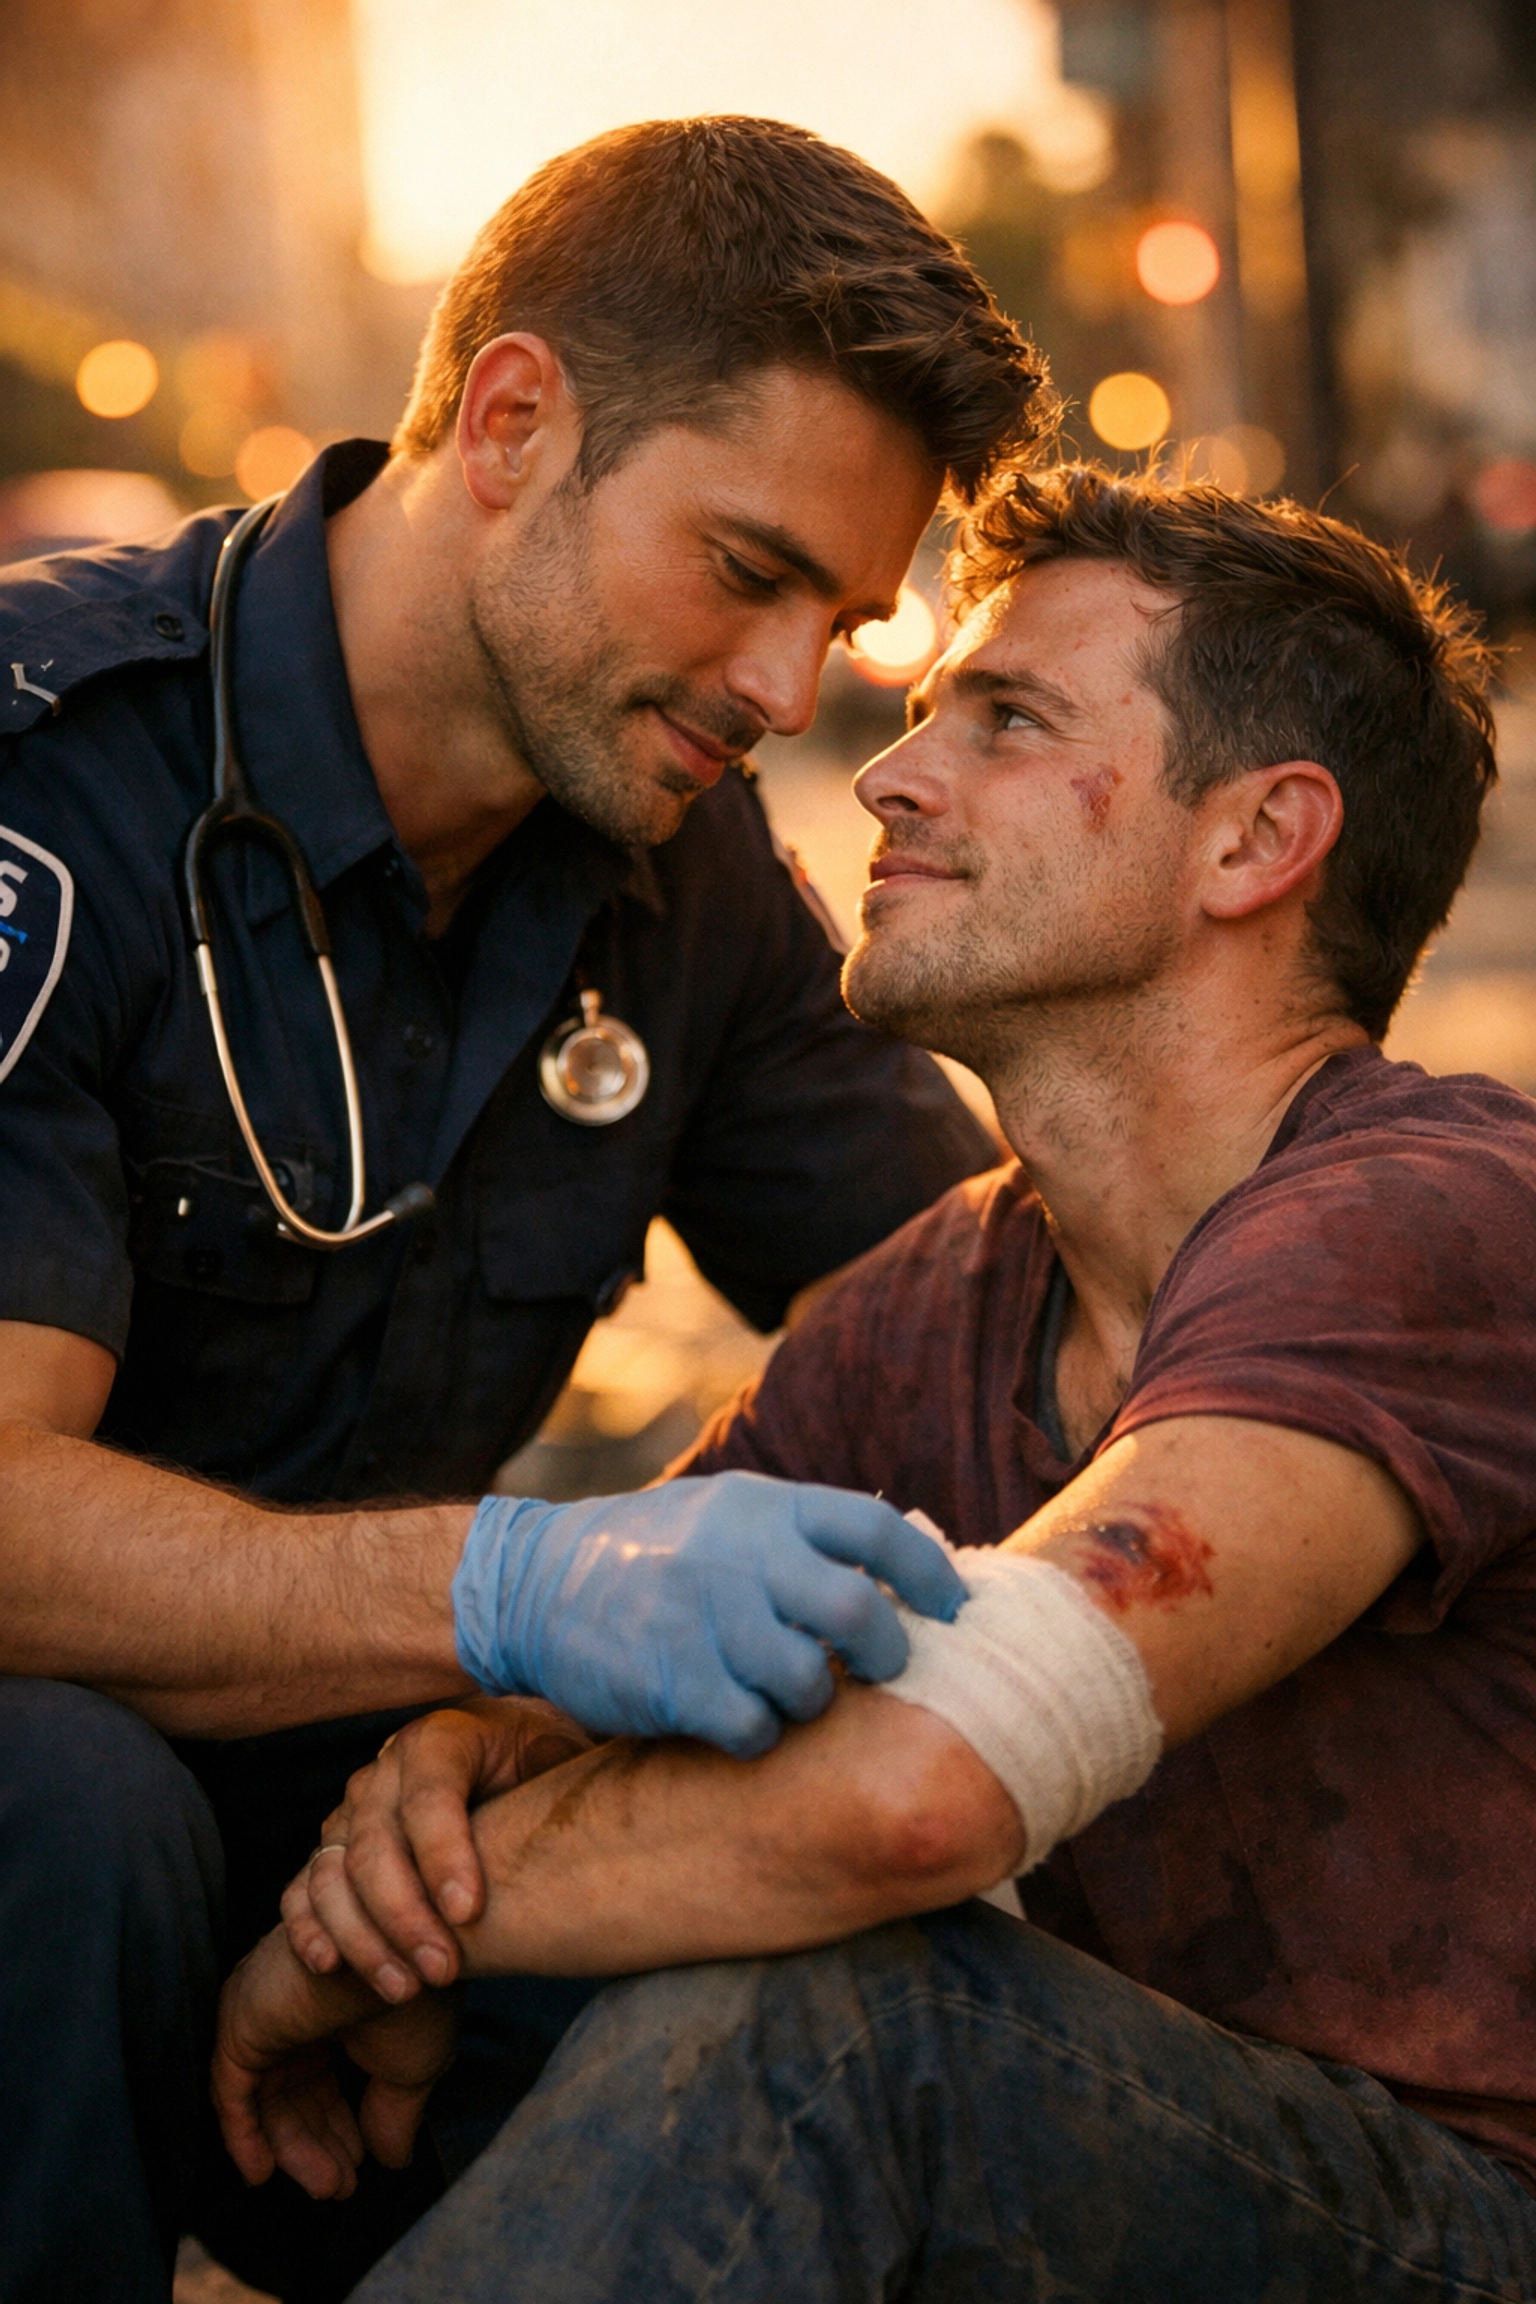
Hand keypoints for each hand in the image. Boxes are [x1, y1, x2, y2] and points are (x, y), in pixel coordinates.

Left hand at [213, 1924, 458, 2200]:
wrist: (404, 1953)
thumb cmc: (417, 1992)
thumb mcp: (411, 2065)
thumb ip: (393, 2112)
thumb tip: (393, 2160)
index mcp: (332, 2004)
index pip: (323, 2078)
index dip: (341, 2127)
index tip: (362, 2166)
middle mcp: (292, 2005)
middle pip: (293, 2093)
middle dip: (318, 2143)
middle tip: (341, 2186)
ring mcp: (264, 2011)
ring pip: (266, 2098)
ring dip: (293, 2148)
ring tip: (328, 2185)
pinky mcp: (241, 2021)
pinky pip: (229, 2092)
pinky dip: (243, 2136)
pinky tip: (265, 2172)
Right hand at [283, 1695, 591, 1997]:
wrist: (511, 1769)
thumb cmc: (541, 1766)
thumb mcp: (559, 1752)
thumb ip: (557, 1763)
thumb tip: (562, 1790)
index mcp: (442, 1738)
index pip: (429, 1794)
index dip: (444, 1853)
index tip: (470, 1912)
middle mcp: (385, 1771)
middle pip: (375, 1844)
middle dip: (406, 1916)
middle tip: (444, 1970)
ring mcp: (352, 1812)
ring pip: (334, 1873)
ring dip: (363, 1937)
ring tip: (406, 1988)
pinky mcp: (333, 1852)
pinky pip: (303, 1890)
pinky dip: (310, 1928)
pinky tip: (330, 1967)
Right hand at [452, 1472, 965, 1755]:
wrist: (537, 1584)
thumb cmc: (655, 1554)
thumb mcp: (728, 1514)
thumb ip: (803, 1537)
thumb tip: (910, 1572)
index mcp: (764, 1507)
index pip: (875, 1530)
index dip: (929, 1575)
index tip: (954, 1612)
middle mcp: (738, 1553)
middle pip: (857, 1611)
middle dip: (886, 1654)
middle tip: (885, 1671)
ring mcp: (703, 1616)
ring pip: (808, 1680)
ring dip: (812, 1699)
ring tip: (789, 1692)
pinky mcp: (671, 1679)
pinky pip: (752, 1726)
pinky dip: (760, 1732)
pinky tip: (741, 1719)